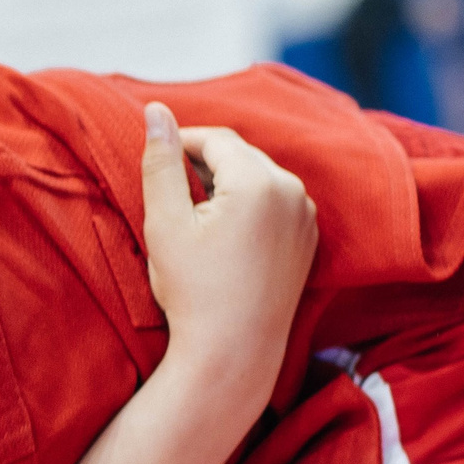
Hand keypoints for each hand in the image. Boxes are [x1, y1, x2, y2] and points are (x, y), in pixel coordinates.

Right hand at [139, 103, 317, 400]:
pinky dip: (249, 207)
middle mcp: (293, 191)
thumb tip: (155, 110)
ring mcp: (307, 216)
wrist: (234, 353)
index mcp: (259, 181)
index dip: (181, 144)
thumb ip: (160, 162)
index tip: (154, 163)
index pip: (215, 140)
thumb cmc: (193, 291)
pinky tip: (223, 237)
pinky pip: (277, 204)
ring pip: (260, 179)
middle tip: (169, 196)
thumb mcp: (164, 222)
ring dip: (227, 185)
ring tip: (195, 218)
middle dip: (204, 166)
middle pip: (241, 157)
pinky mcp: (309, 240)